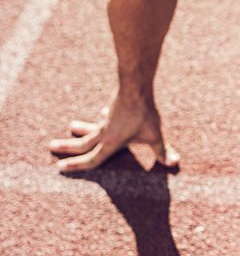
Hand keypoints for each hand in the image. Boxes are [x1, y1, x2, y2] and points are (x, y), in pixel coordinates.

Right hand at [48, 91, 179, 172]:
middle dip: (67, 147)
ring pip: (91, 127)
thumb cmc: (144, 114)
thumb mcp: (154, 135)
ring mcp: (108, 119)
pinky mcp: (113, 108)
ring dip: (81, 129)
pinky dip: (100, 118)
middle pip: (83, 143)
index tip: (60, 168)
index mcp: (110, 143)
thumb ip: (162, 151)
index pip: (91, 160)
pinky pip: (104, 117)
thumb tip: (173, 163)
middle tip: (51, 146)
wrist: (136, 87)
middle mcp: (104, 132)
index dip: (76, 166)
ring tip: (70, 126)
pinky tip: (102, 114)